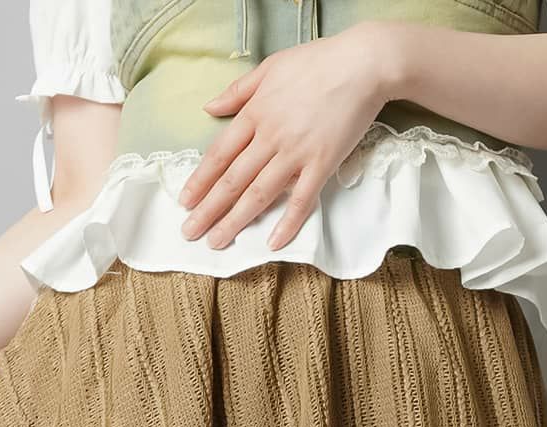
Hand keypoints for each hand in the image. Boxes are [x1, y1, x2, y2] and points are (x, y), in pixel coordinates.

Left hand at [179, 24, 400, 251]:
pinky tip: (272, 243)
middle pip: (232, 179)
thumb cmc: (317, 62)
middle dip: (208, 209)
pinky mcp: (322, 164)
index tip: (184, 201)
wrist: (362, 64)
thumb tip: (210, 107)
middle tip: (190, 232)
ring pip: (259, 193)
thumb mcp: (270, 67)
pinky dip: (288, 223)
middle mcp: (270, 136)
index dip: (200, 180)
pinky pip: (302, 199)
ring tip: (217, 242)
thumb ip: (238, 91)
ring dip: (235, 221)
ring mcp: (296, 152)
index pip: (219, 153)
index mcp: (255, 112)